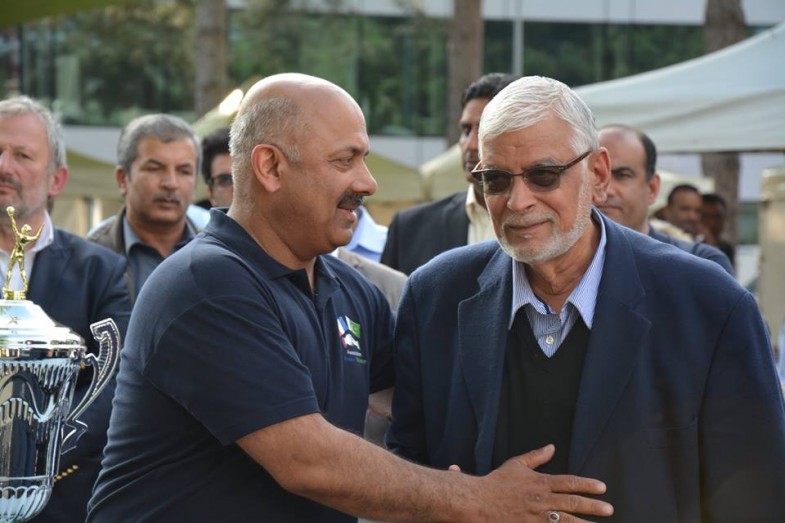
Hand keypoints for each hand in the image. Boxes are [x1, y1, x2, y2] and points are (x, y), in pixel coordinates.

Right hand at [475, 444, 612, 521]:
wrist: (478, 501)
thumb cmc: (496, 483)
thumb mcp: (516, 465)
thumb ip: (536, 456)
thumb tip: (551, 446)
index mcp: (540, 482)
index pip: (570, 482)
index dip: (588, 485)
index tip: (602, 488)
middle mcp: (542, 500)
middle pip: (573, 503)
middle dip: (593, 506)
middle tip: (609, 509)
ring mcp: (537, 517)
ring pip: (566, 521)